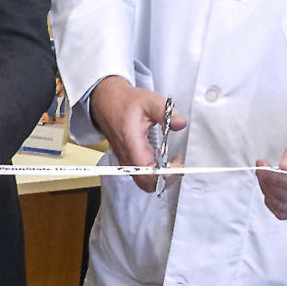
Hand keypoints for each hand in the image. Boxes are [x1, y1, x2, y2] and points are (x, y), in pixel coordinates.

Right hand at [91, 79, 184, 193]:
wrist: (106, 102)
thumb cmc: (125, 102)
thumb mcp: (150, 101)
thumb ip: (166, 112)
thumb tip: (180, 124)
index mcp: (131, 143)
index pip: (147, 172)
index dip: (165, 174)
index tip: (178, 164)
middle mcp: (126, 156)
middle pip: (146, 183)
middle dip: (166, 179)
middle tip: (178, 165)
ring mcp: (125, 160)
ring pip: (143, 182)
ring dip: (161, 177)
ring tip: (173, 163)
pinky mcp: (127, 160)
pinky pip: (141, 175)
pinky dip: (154, 174)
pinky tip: (163, 161)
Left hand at [257, 120, 286, 219]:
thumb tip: (284, 167)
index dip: (275, 178)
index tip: (262, 166)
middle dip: (268, 183)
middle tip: (261, 168)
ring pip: (284, 208)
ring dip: (268, 193)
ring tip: (265, 176)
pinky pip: (285, 212)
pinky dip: (272, 202)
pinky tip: (269, 186)